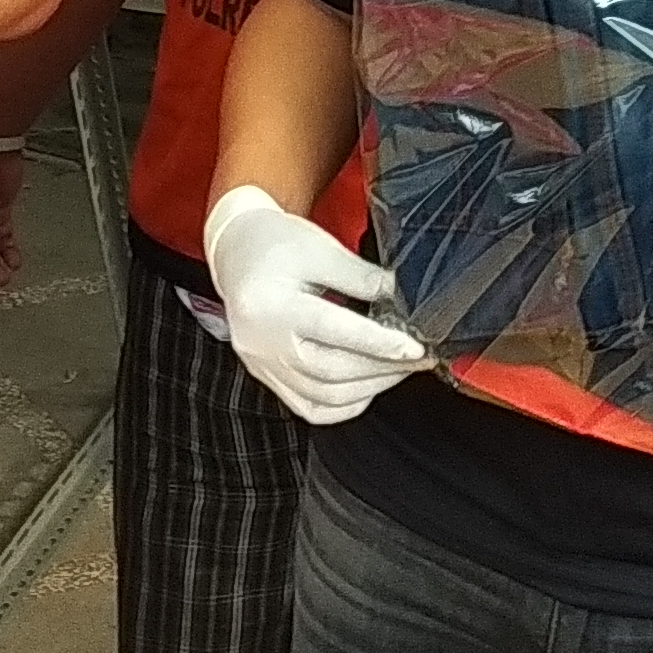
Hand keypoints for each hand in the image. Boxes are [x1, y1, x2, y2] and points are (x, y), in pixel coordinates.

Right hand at [203, 184, 426, 424]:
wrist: (235, 251)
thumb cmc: (274, 244)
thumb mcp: (320, 249)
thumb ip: (362, 276)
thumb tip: (402, 299)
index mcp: (272, 306)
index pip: (334, 332)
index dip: (379, 343)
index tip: (414, 347)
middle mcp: (263, 344)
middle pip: (331, 371)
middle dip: (382, 368)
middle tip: (417, 358)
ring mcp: (264, 366)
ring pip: (325, 396)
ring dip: (369, 387)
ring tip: (398, 368)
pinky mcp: (268, 377)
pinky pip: (311, 408)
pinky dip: (345, 404)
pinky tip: (367, 387)